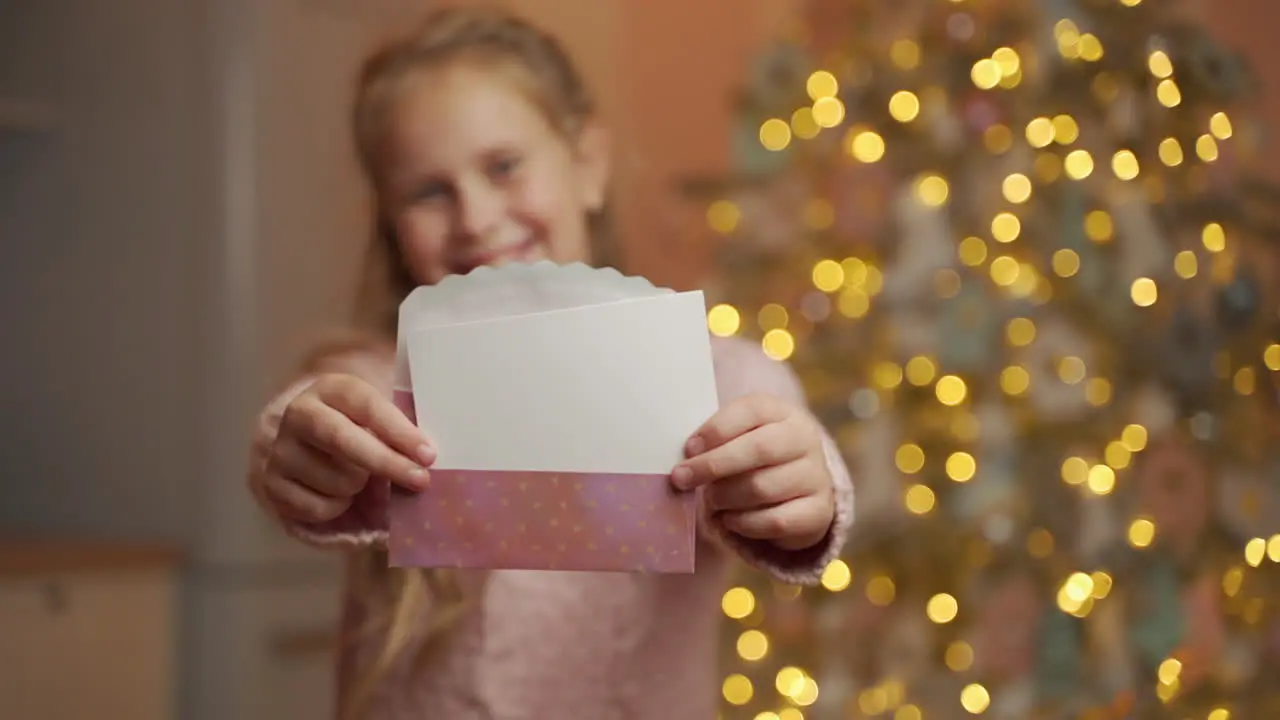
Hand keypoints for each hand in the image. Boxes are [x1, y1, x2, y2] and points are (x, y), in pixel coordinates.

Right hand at [261, 374, 433, 523]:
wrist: (303, 441)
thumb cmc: (356, 427)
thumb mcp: (375, 414)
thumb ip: (399, 426)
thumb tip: (428, 454)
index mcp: (330, 388)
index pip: (366, 405)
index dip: (398, 431)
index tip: (428, 454)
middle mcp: (299, 414)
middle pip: (343, 440)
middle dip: (386, 463)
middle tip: (420, 480)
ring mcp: (279, 449)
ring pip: (335, 480)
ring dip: (359, 487)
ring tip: (359, 478)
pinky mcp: (269, 484)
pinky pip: (317, 508)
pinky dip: (337, 507)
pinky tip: (338, 495)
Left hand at [671, 393, 834, 550]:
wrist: (795, 491)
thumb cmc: (751, 459)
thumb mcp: (737, 438)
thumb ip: (713, 440)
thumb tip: (684, 455)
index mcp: (782, 412)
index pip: (752, 410)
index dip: (716, 429)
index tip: (688, 448)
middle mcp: (804, 439)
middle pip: (759, 449)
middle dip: (713, 465)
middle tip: (682, 478)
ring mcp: (816, 475)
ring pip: (763, 487)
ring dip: (726, 497)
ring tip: (711, 500)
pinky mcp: (819, 511)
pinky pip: (776, 521)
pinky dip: (744, 523)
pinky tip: (729, 520)